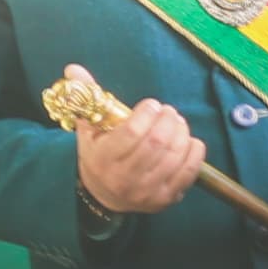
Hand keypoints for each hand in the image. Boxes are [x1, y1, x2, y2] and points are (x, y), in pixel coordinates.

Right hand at [72, 85, 202, 215]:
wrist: (103, 195)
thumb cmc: (97, 155)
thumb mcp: (87, 129)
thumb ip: (85, 97)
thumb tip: (73, 69)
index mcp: (103, 159)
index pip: (131, 133)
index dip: (146, 114)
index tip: (151, 105)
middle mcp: (124, 178)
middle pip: (157, 143)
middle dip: (167, 120)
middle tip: (167, 111)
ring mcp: (147, 191)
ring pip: (174, 156)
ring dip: (181, 132)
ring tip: (177, 122)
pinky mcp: (166, 199)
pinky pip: (188, 172)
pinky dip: (194, 152)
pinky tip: (189, 140)